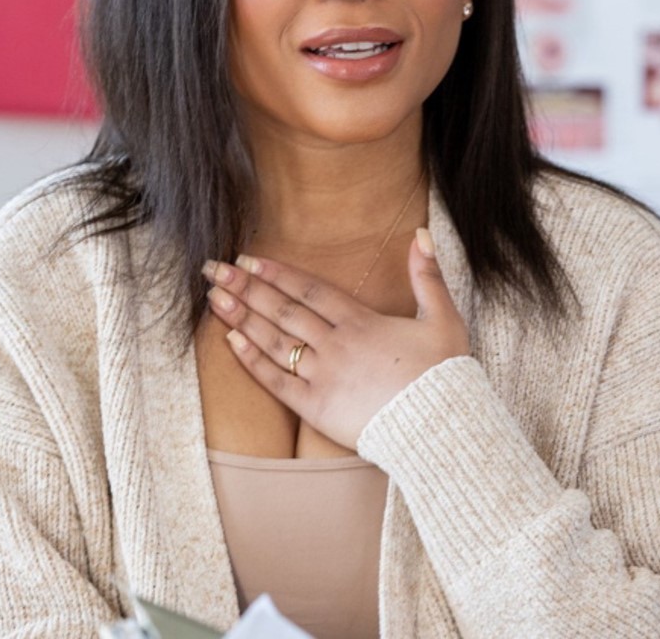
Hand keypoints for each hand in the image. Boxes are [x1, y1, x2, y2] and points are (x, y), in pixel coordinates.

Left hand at [203, 227, 470, 449]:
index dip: (278, 274)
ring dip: (242, 318)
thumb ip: (428, 275)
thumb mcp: (443, 317)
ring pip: (275, 342)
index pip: (311, 290)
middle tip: (214, 270)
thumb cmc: (444, 372)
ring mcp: (324, 376)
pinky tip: (232, 343)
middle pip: (284, 311)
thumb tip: (421, 233)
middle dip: (247, 288)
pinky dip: (253, 362)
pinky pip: (277, 382)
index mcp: (363, 322)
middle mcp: (337, 345)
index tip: (250, 260)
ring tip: (214, 299)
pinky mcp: (317, 408)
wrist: (439, 426)